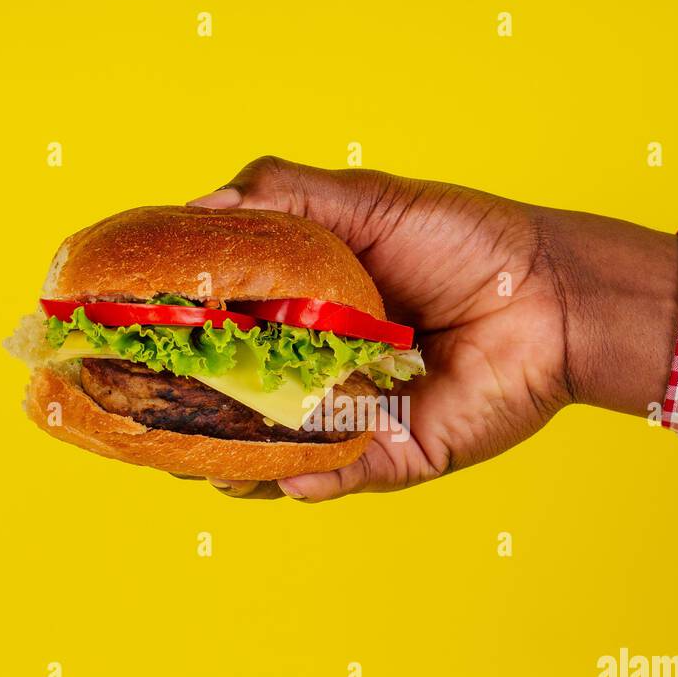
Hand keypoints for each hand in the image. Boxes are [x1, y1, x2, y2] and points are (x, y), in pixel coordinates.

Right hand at [186, 157, 677, 500]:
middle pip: (243, 406)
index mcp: (307, 315)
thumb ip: (282, 197)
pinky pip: (345, 476)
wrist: (553, 293)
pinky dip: (312, 479)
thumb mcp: (366, 202)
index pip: (227, 336)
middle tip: (144, 416)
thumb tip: (195, 208)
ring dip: (238, 464)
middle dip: (192, 417)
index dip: (178, 342)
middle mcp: (324, 373)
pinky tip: (283, 474)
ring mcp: (357, 419)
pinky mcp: (399, 455)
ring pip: (282, 457)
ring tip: (200, 460)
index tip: (124, 343)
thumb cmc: (466, 240)